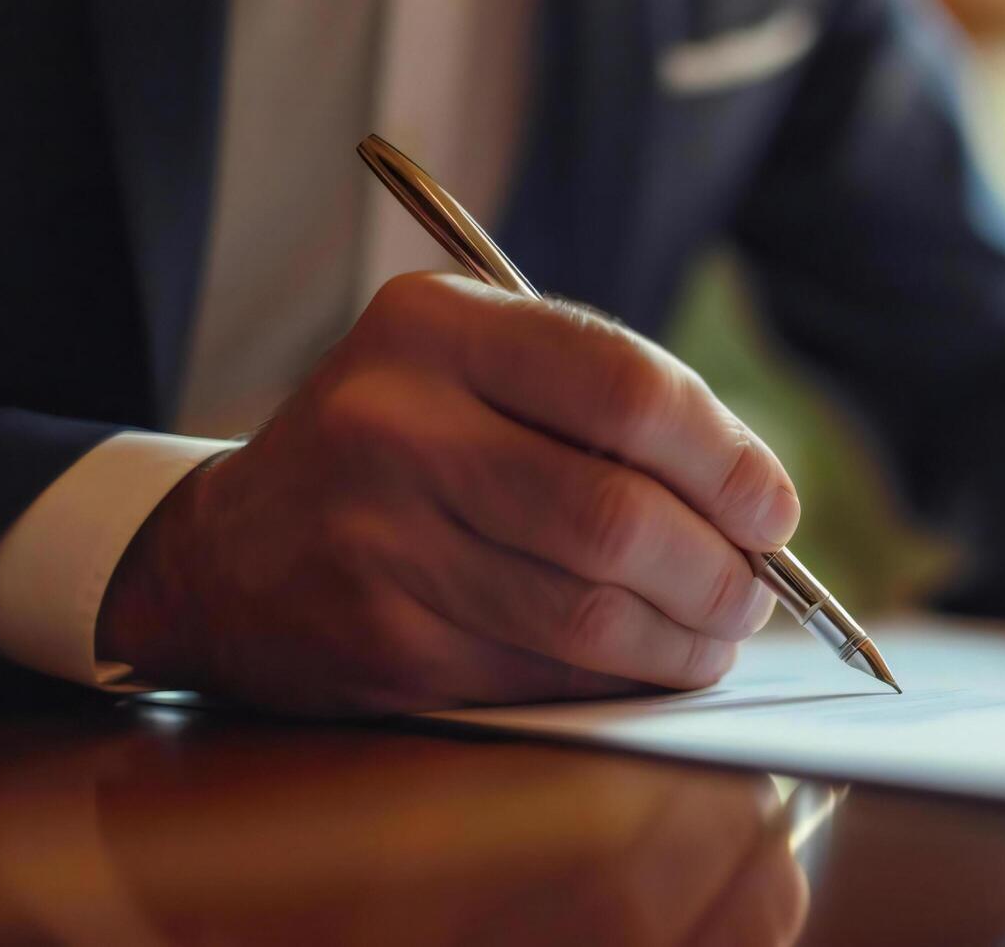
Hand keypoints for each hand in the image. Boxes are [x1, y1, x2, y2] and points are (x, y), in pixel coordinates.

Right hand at [98, 273, 800, 712]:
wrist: (232, 550)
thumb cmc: (400, 446)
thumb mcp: (474, 367)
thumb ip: (604, 402)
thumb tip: (756, 503)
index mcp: (438, 327)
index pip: (626, 389)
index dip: (726, 459)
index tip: (772, 508)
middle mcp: (396, 424)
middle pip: (617, 516)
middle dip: (720, 570)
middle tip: (755, 592)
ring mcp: (379, 539)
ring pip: (588, 611)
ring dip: (684, 638)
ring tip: (716, 632)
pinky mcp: (379, 640)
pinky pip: (543, 672)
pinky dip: (619, 677)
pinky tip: (645, 663)